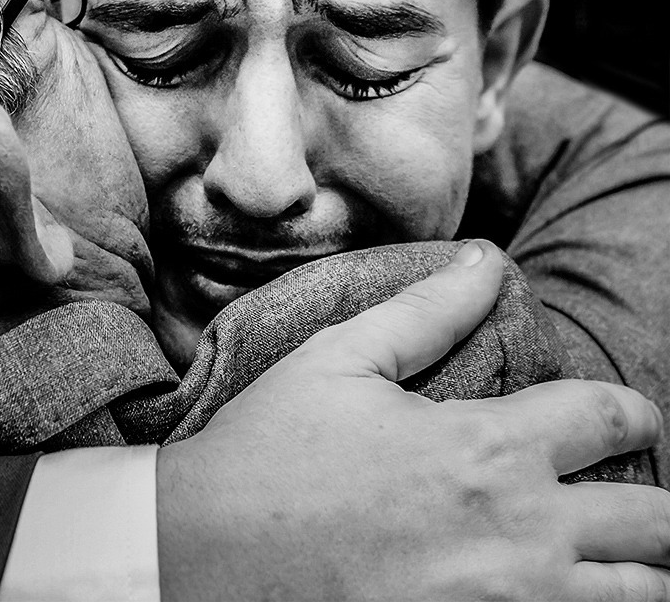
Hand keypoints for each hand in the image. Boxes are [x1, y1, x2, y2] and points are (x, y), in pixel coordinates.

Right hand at [157, 240, 669, 600]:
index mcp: (485, 446)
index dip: (635, 410)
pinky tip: (563, 591)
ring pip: (639, 596)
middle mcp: (517, 531)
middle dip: (660, 509)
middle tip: (634, 503)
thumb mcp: (338, 361)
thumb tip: (486, 259)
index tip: (626, 418)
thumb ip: (425, 311)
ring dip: (639, 572)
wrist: (203, 554)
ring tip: (617, 558)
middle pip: (657, 524)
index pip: (614, 416)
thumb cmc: (268, 452)